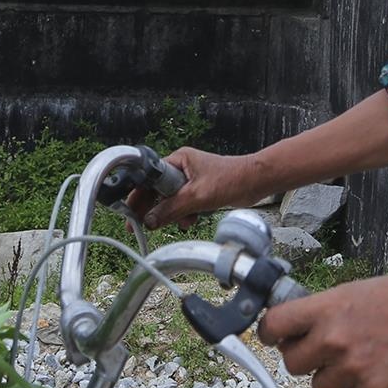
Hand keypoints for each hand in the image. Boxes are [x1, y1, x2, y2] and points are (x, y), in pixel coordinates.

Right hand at [129, 147, 262, 227]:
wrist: (256, 182)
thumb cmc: (232, 179)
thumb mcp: (197, 197)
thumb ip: (171, 209)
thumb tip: (150, 221)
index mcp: (178, 160)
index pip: (150, 179)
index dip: (139, 196)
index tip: (130, 213)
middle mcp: (182, 168)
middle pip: (157, 191)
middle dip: (153, 209)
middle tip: (139, 226)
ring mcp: (190, 180)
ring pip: (170, 201)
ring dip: (173, 214)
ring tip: (181, 222)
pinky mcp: (199, 191)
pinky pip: (183, 205)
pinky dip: (185, 215)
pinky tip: (191, 221)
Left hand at [258, 276, 387, 387]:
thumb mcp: (350, 292)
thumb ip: (319, 311)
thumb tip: (289, 328)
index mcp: (326, 310)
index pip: (273, 325)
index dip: (268, 333)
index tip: (272, 336)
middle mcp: (334, 340)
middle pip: (291, 364)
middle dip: (302, 358)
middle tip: (320, 350)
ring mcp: (352, 368)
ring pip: (318, 385)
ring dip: (330, 376)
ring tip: (354, 358)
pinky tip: (370, 369)